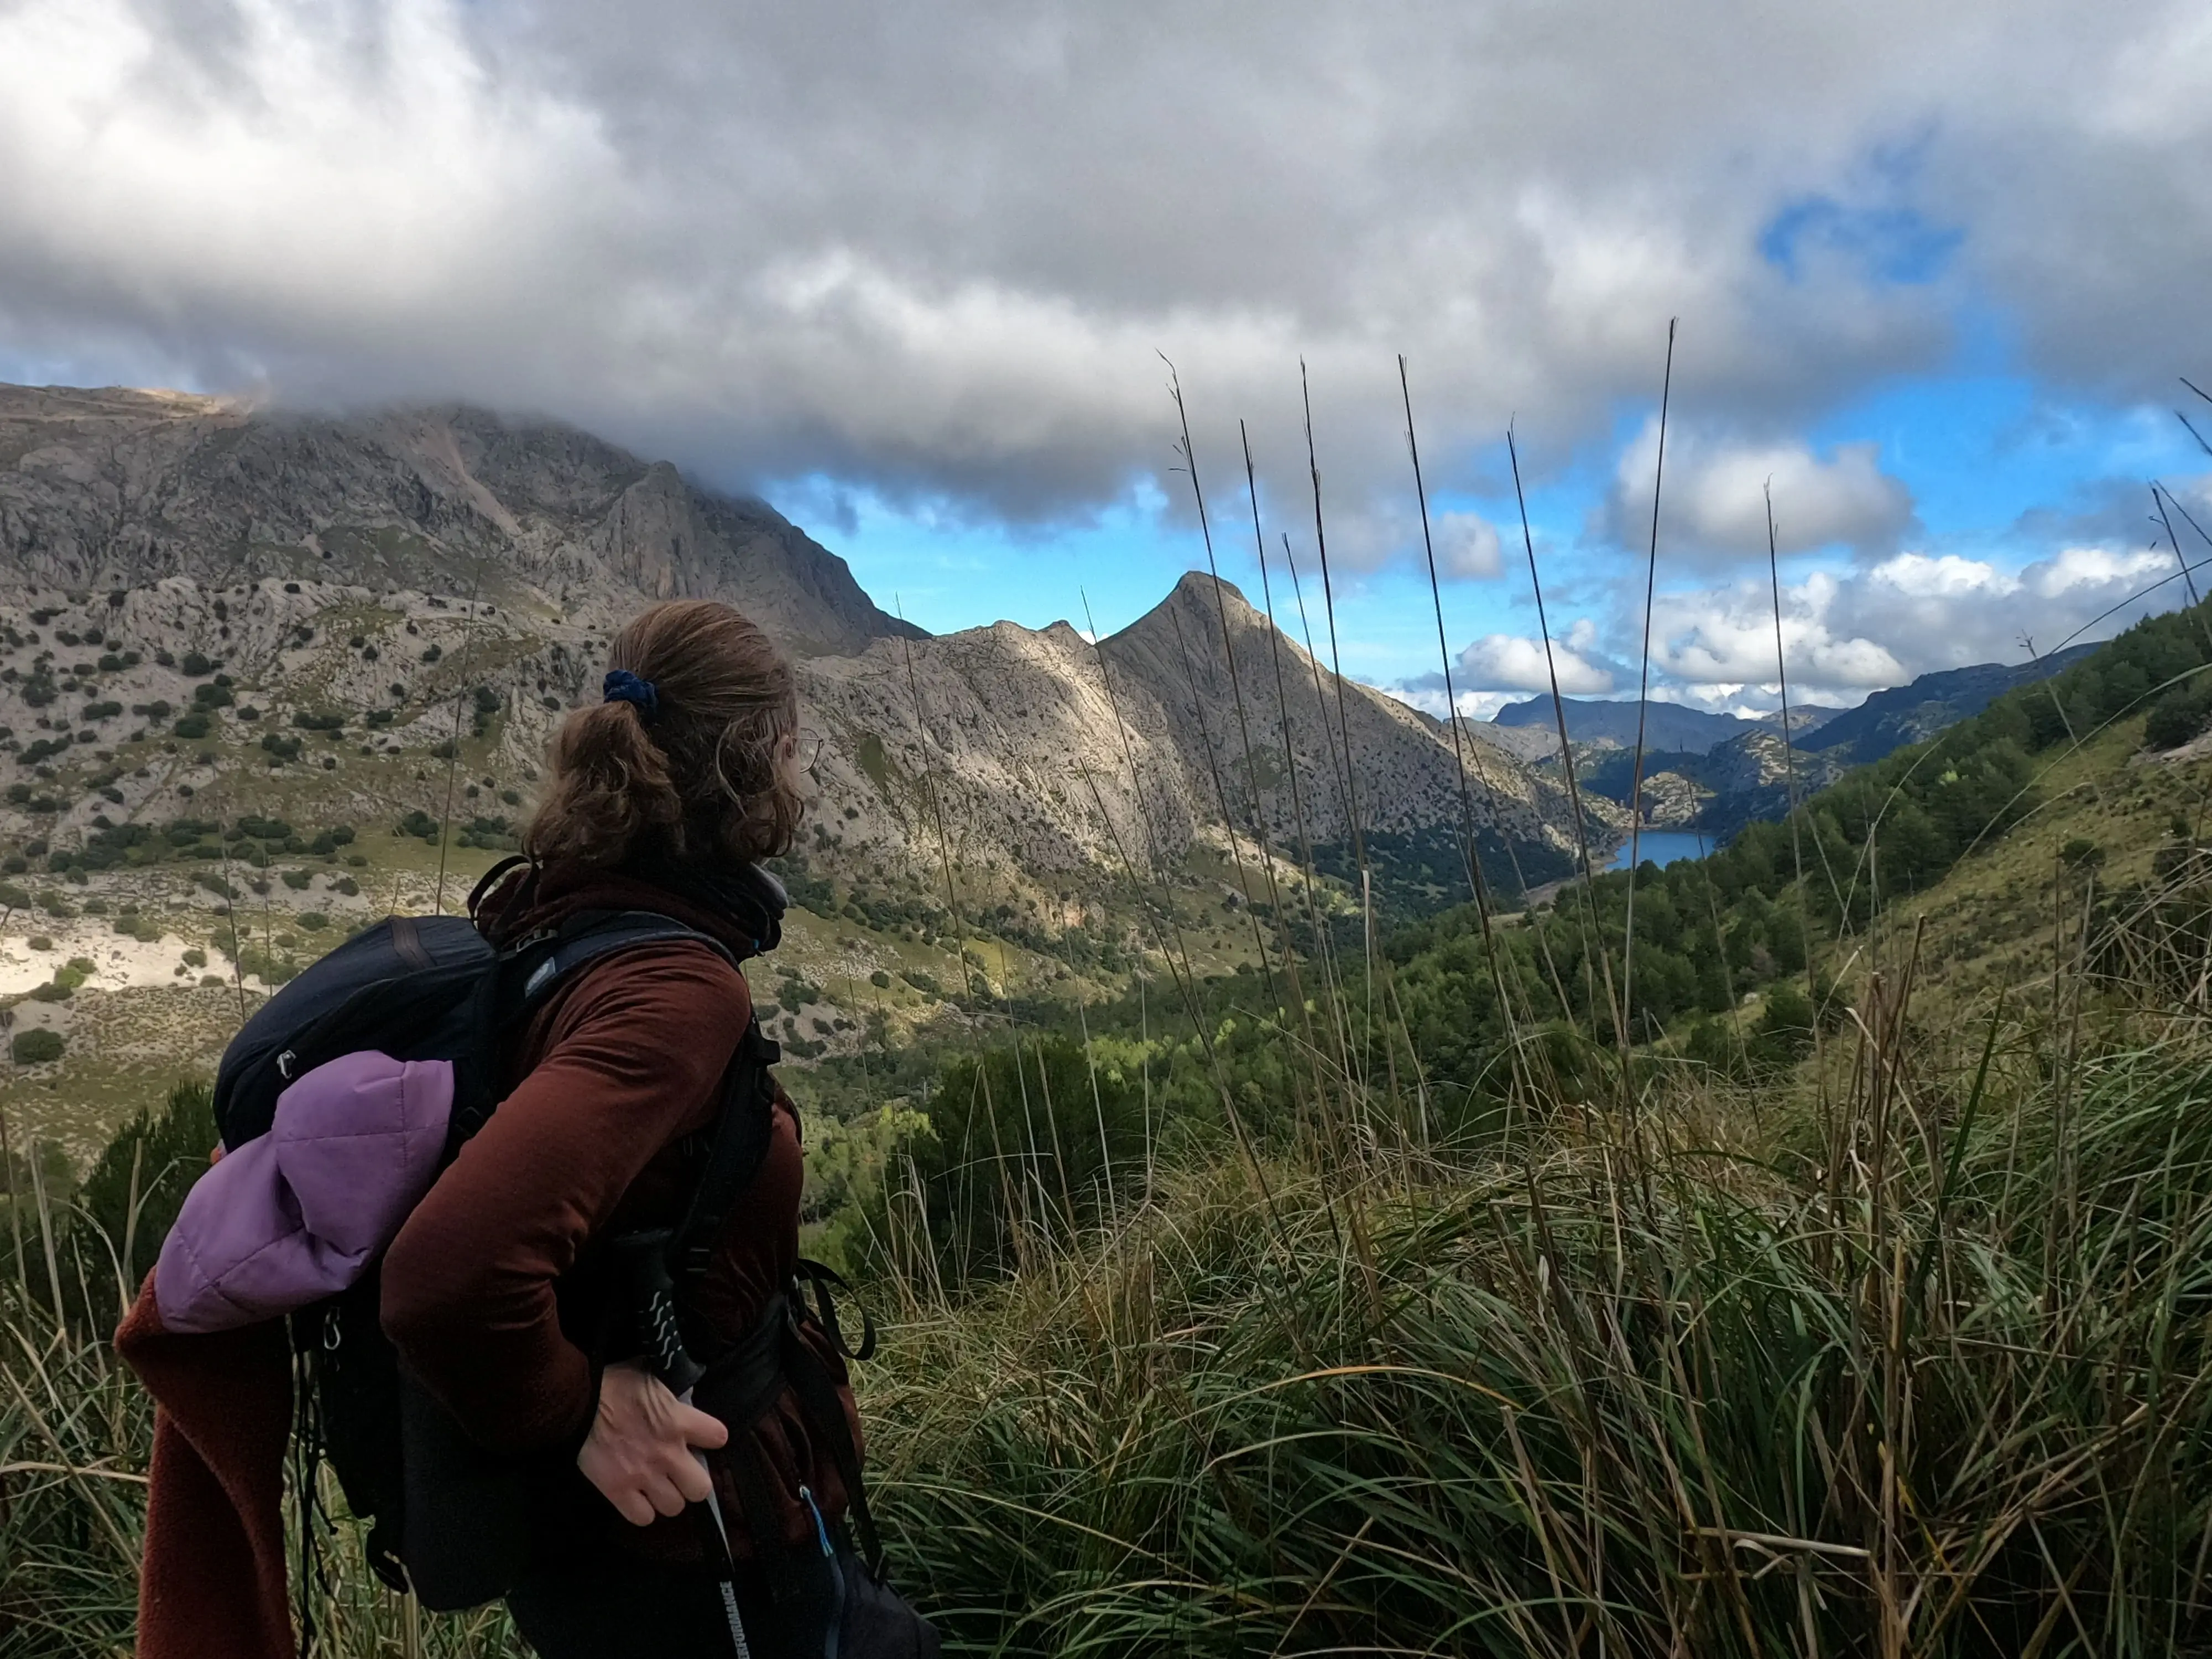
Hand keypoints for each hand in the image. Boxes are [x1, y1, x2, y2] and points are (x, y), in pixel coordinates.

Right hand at [577, 1360, 730, 1526]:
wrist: (578, 1400)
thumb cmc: (614, 1383)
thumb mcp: (651, 1378)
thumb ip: (670, 1395)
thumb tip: (679, 1394)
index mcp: (679, 1420)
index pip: (718, 1437)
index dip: (711, 1439)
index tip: (701, 1439)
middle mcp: (667, 1453)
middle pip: (700, 1489)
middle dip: (691, 1483)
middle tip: (679, 1474)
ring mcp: (643, 1476)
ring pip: (673, 1507)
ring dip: (666, 1498)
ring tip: (656, 1487)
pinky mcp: (617, 1491)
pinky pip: (642, 1518)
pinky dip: (641, 1511)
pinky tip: (636, 1498)